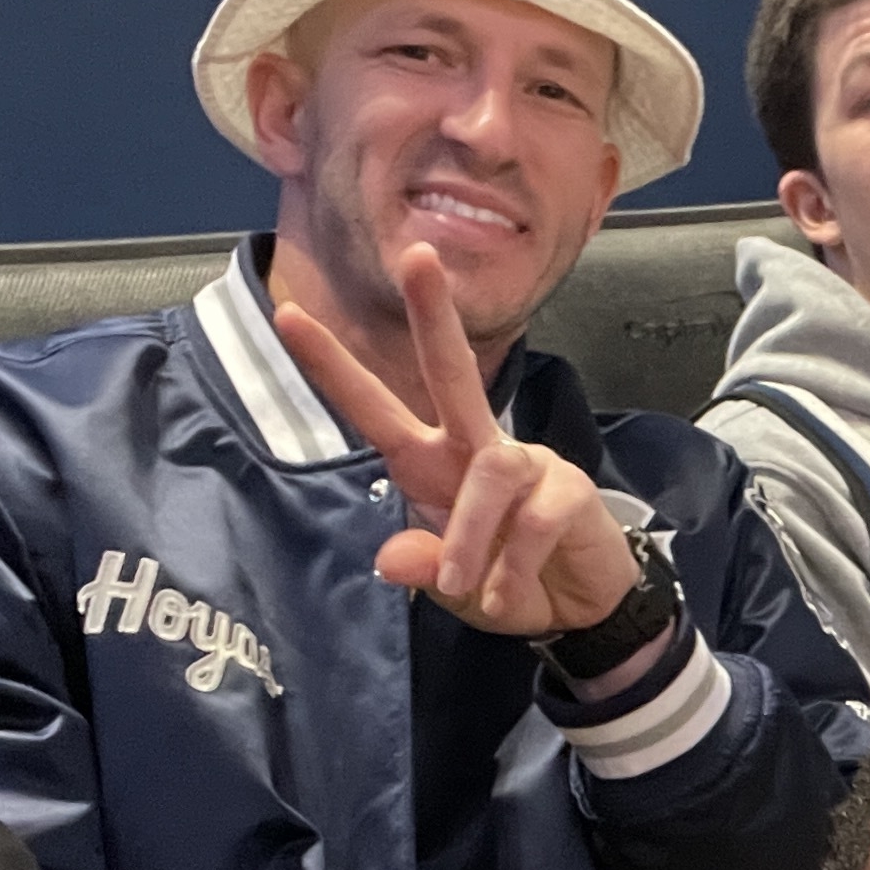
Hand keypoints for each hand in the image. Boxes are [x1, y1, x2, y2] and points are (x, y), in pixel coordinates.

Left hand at [274, 243, 645, 641]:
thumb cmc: (506, 587)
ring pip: (489, 473)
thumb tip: (389, 560)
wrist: (581, 613)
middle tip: (416, 256)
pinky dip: (513, 566)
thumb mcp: (453, 590)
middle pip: (454, 371)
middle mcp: (479, 450)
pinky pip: (533, 520)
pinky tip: (507, 595)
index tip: (289, 315)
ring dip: (468, 535)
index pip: (378, 409)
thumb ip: (423, 570)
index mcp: (435, 465)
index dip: (334, 367)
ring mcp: (529, 463)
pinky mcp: (570, 489)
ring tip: (465, 587)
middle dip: (434, 315)